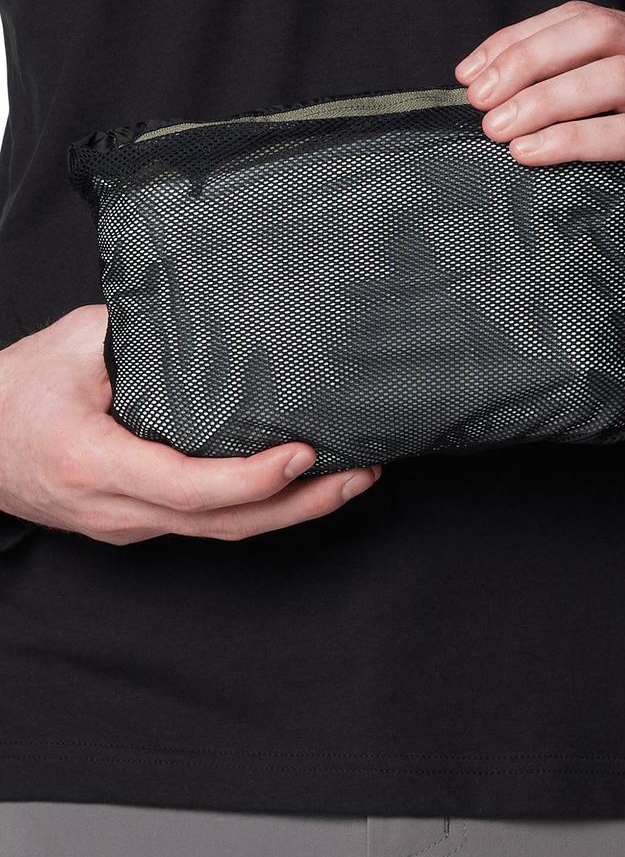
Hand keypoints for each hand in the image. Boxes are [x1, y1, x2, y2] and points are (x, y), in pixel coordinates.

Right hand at [0, 305, 380, 544]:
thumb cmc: (14, 393)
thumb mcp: (74, 346)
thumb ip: (141, 335)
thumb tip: (214, 323)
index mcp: (97, 464)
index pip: (191, 488)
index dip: (255, 479)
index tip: (305, 453)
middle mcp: (118, 510)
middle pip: (224, 525)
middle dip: (301, 505)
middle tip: (359, 475)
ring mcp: (127, 526)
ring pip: (220, 533)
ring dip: (290, 512)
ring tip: (347, 481)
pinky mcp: (135, 525)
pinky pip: (204, 526)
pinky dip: (256, 510)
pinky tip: (294, 486)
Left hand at [455, 0, 624, 300]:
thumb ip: (598, 119)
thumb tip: (505, 125)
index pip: (588, 19)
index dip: (522, 38)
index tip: (471, 71)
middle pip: (598, 32)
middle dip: (525, 59)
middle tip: (477, 96)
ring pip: (615, 76)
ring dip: (543, 98)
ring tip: (496, 127)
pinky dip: (572, 140)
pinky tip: (531, 154)